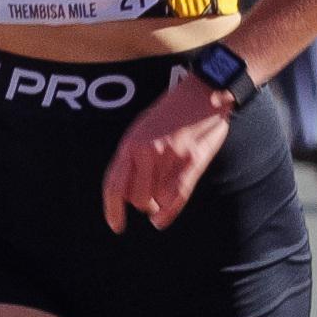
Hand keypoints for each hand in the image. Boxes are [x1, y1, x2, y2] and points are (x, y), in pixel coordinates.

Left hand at [103, 78, 235, 230]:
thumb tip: (126, 187)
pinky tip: (162, 220)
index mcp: (131, 142)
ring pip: (156, 198)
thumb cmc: (173, 110)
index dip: (112, 210)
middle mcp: (147, 150)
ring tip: (162, 199)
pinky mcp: (191, 159)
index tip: (117, 225)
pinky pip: (176, 195)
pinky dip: (168, 213)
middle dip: (142, 205)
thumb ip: (133, 155)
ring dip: (157, 205)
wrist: (204, 90)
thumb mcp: (142, 127)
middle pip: (136, 197)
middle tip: (150, 203)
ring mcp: (169, 155)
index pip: (114, 185)